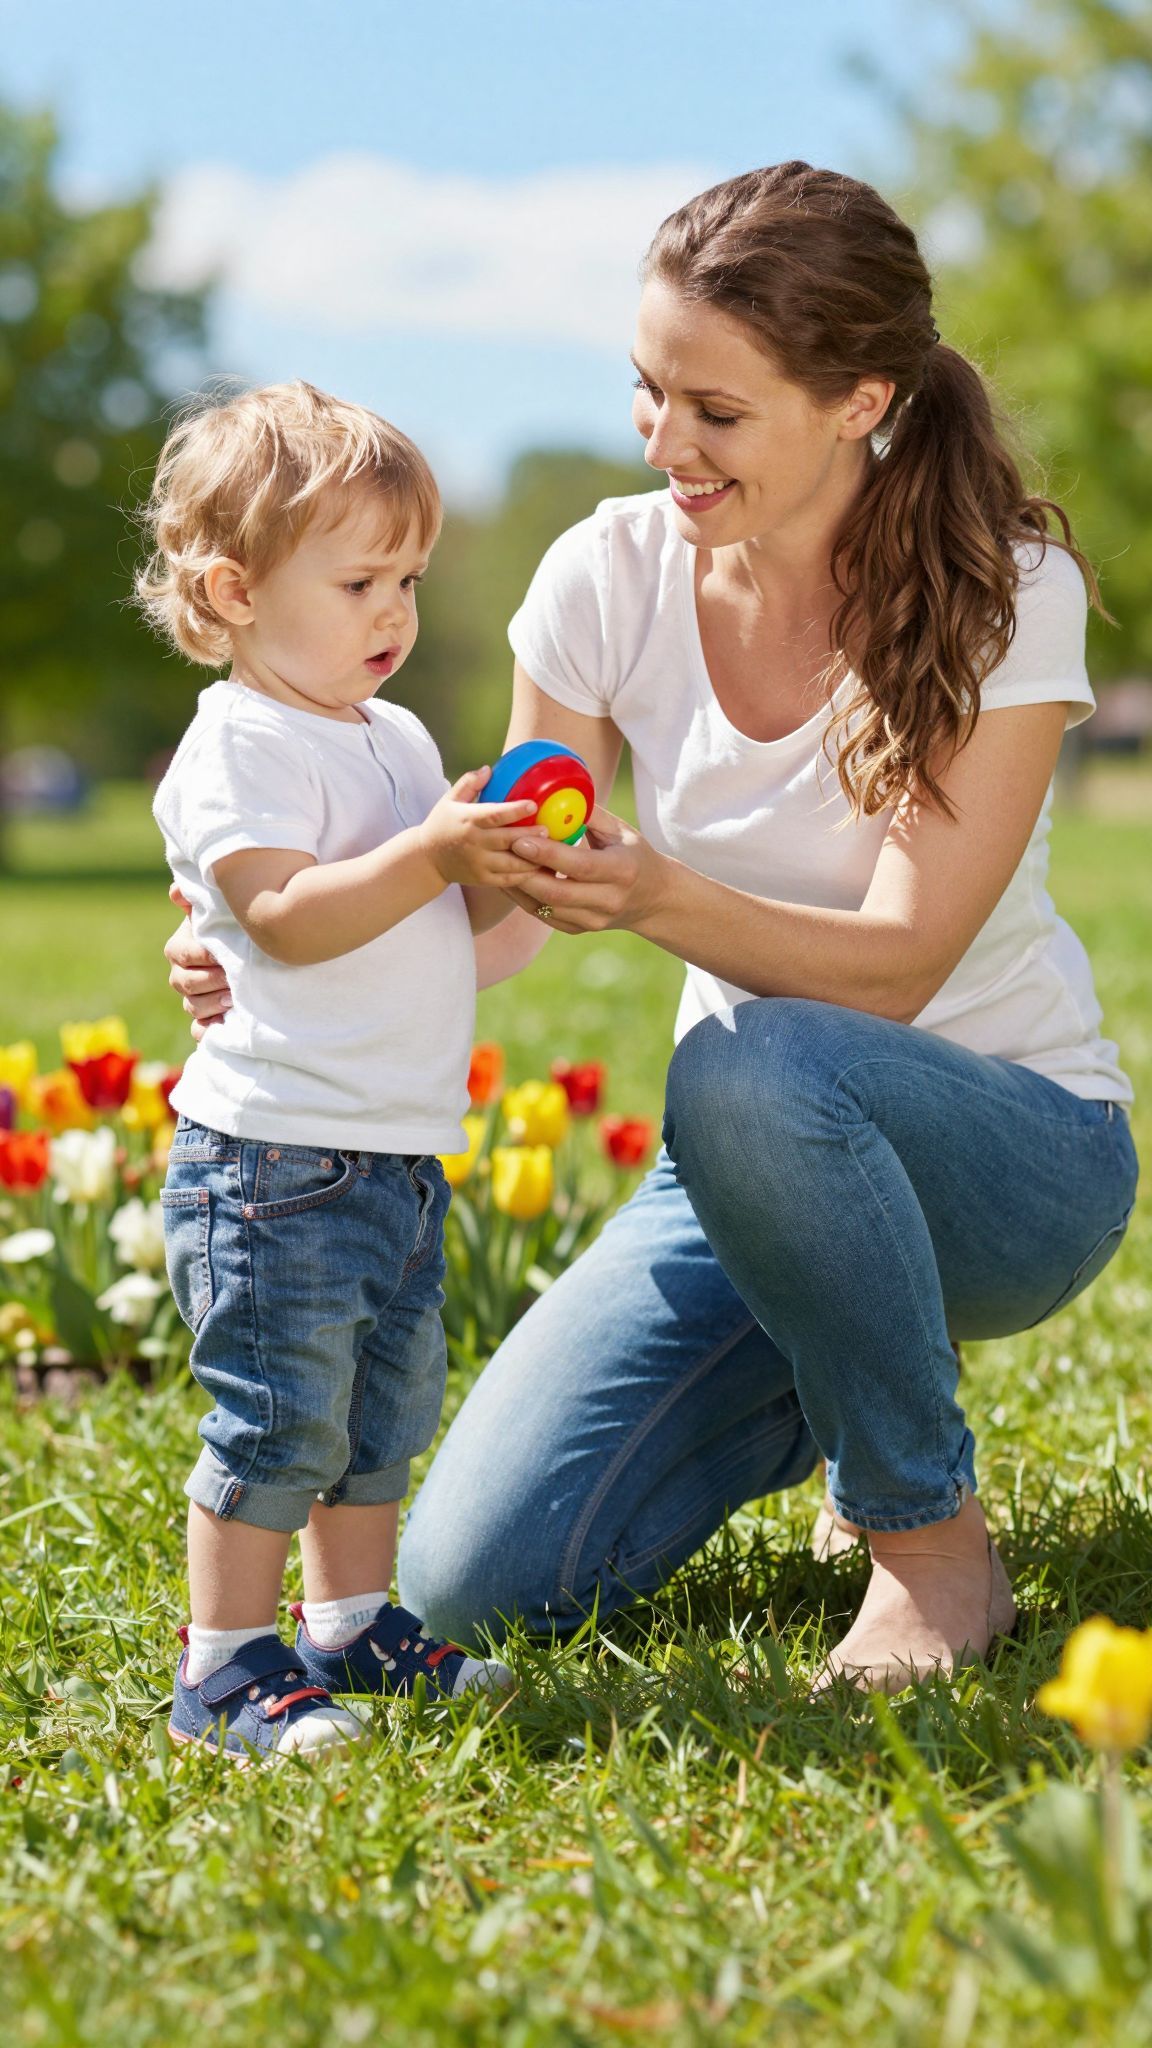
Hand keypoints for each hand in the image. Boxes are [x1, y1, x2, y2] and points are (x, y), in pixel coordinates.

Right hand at [164, 883, 231, 1039]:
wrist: (254, 954)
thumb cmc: (232, 929)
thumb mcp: (218, 912)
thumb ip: (198, 902)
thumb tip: (176, 891)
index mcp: (180, 948)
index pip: (182, 954)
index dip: (202, 955)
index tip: (223, 955)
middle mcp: (182, 975)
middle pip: (185, 983)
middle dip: (210, 980)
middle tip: (233, 978)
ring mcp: (193, 999)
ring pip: (192, 1007)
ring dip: (212, 1005)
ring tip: (234, 999)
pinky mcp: (206, 1021)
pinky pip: (199, 1032)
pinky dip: (209, 1032)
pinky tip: (224, 1027)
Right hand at [419, 767, 543, 887]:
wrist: (427, 859)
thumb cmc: (441, 824)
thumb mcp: (449, 800)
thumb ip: (469, 783)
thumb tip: (489, 769)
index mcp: (468, 820)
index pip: (494, 815)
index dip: (515, 810)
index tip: (533, 805)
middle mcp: (474, 842)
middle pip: (507, 839)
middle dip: (530, 835)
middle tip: (547, 829)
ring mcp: (478, 863)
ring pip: (511, 863)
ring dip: (533, 858)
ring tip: (549, 850)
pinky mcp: (482, 879)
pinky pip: (508, 880)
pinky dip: (525, 875)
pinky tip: (539, 868)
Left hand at [501, 806, 668, 933]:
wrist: (654, 900)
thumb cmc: (635, 855)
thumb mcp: (621, 831)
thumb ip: (589, 814)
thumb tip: (555, 793)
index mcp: (622, 871)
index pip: (580, 866)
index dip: (548, 855)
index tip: (520, 839)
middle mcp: (608, 900)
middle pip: (557, 892)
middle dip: (524, 872)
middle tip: (501, 849)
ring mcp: (593, 920)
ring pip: (545, 906)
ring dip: (518, 886)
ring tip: (499, 862)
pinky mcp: (578, 929)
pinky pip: (543, 915)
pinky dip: (523, 897)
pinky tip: (510, 879)